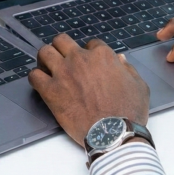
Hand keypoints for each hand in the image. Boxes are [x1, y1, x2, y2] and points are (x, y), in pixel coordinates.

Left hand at [28, 35, 148, 145]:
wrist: (114, 134)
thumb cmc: (128, 112)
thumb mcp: (140, 86)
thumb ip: (129, 69)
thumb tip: (120, 59)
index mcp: (102, 56)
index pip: (91, 43)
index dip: (89, 53)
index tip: (88, 63)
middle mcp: (80, 59)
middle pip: (61, 40)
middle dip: (62, 48)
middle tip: (63, 59)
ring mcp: (63, 73)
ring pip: (44, 52)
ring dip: (45, 59)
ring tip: (48, 68)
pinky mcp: (51, 91)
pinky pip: (34, 76)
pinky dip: (35, 78)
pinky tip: (41, 84)